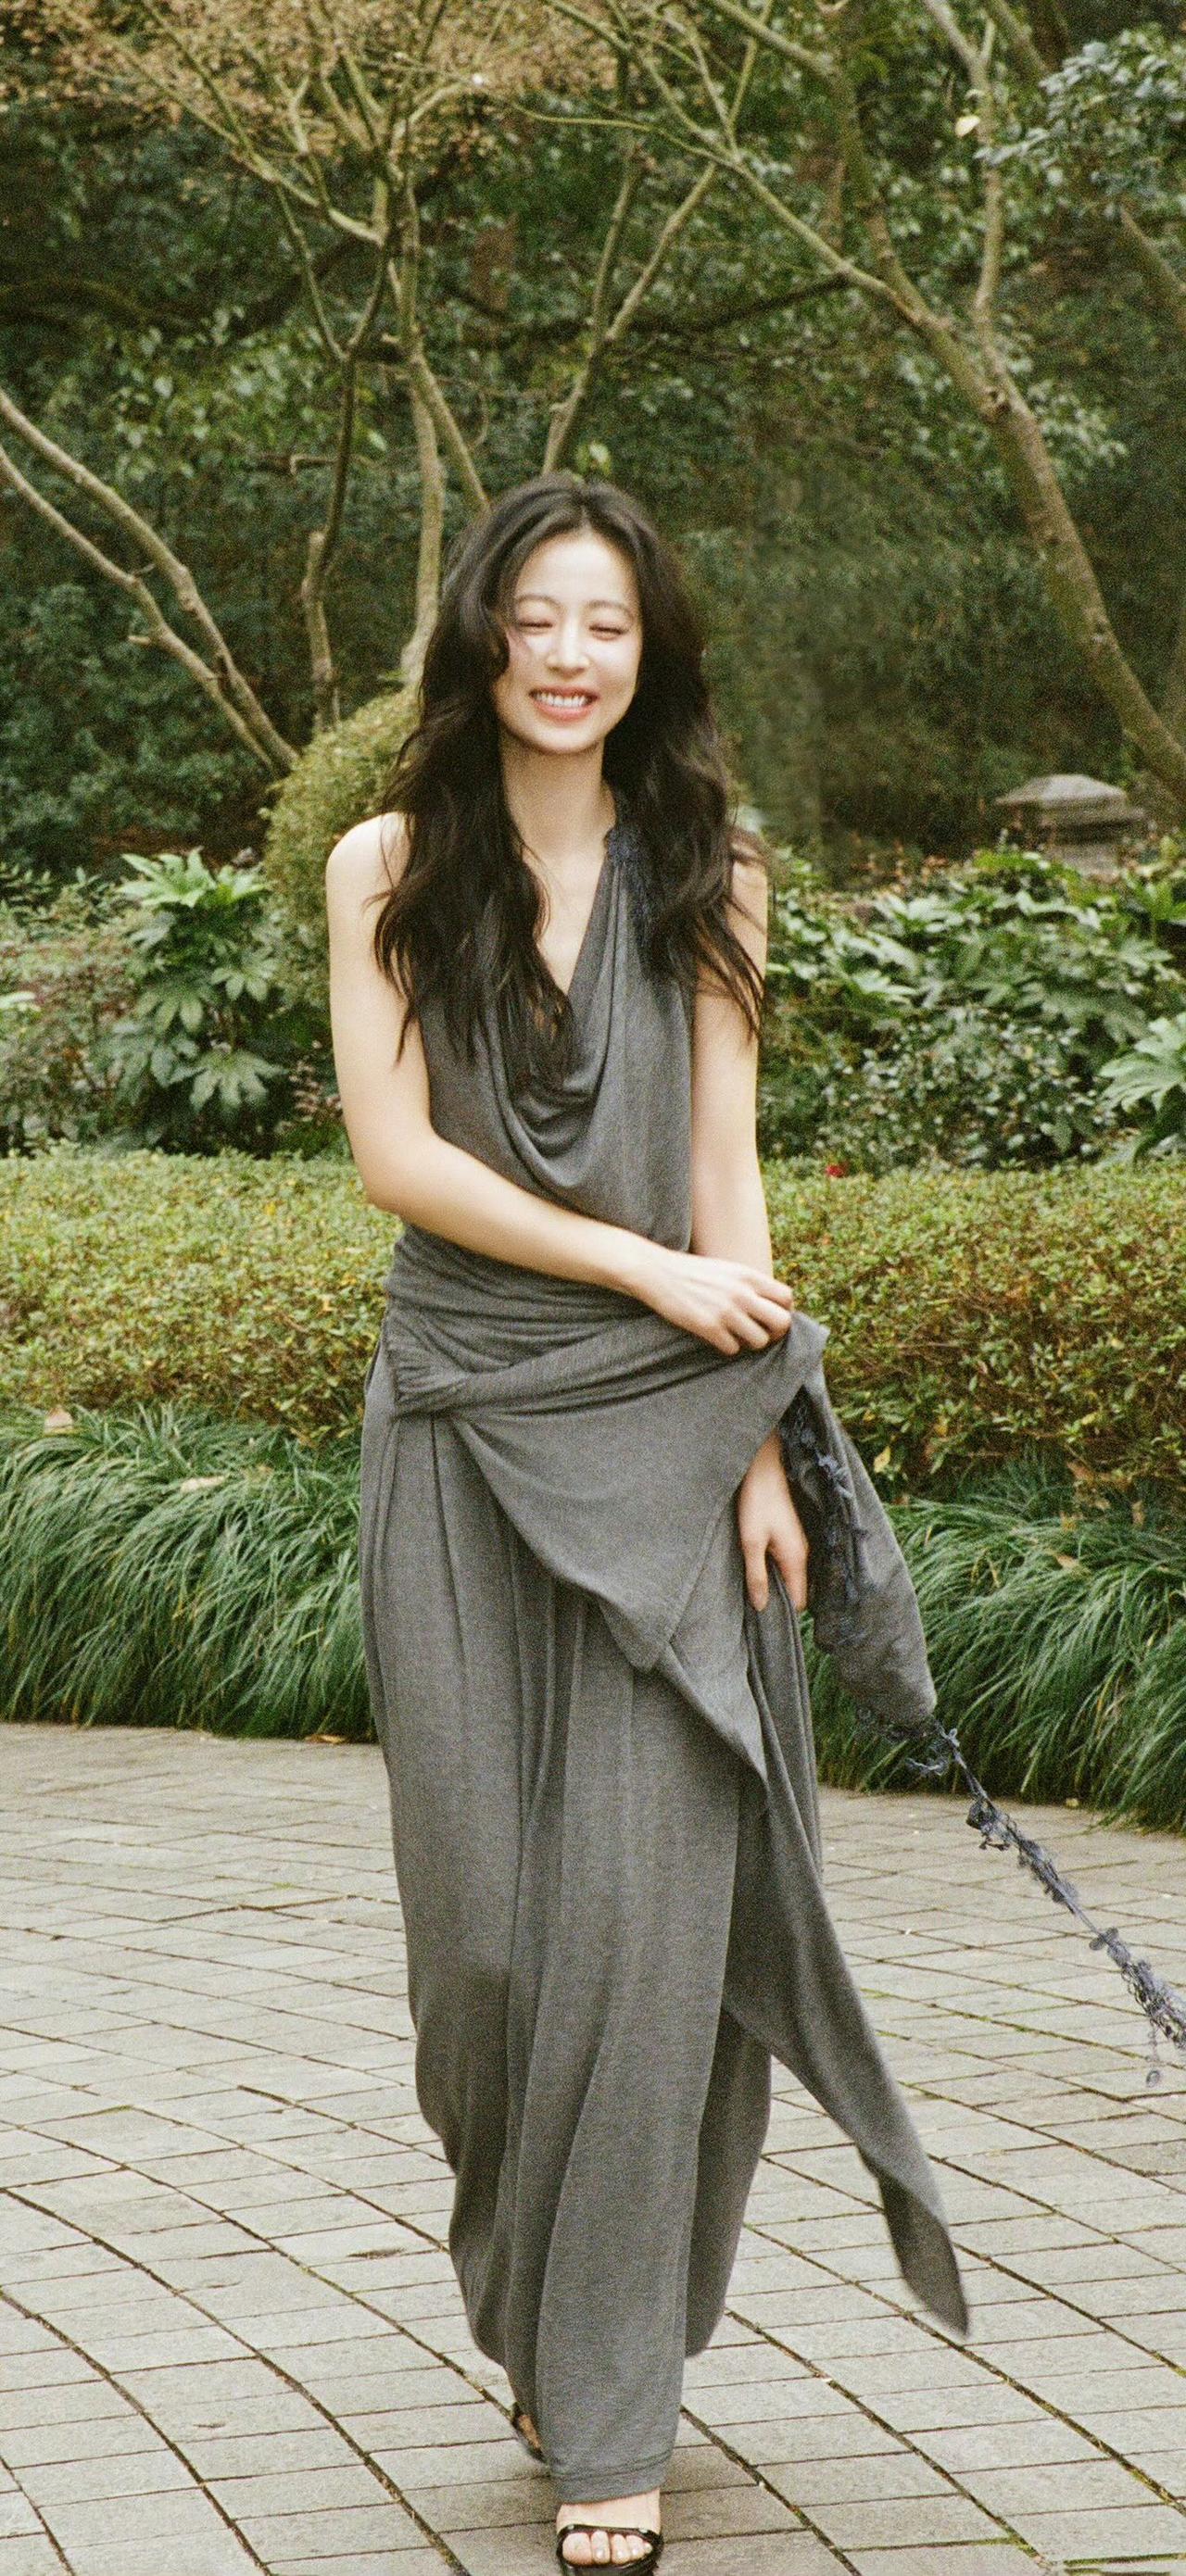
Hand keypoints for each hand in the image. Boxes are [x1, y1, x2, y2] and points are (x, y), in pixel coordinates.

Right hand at [631, 1244, 794, 1354]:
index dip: (782, 1311)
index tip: (768, 1316)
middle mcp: (742, 1293)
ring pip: (760, 1341)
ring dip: (750, 1343)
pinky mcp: (708, 1327)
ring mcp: (726, 1311)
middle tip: (761, 1333)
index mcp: (749, 1276)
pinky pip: (733, 1349)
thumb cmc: (693, 1272)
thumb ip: (750, 1284)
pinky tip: (717, 1338)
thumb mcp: (728, 1269)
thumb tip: (771, 1304)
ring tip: (737, 1336)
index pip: (786, 1298)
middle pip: (782, 1322)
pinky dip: (727, 1347)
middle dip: (775, 1332)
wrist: (658, 1272)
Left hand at [737, 1430, 808, 1611]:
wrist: (764, 1469)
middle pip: (797, 1590)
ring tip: (753, 1585)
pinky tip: (757, 1565)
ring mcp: (798, 1544)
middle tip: (754, 1602)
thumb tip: (761, 1606)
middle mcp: (803, 1554)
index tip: (763, 1616)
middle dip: (778, 1598)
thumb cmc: (757, 1502)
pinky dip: (773, 1569)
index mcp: (796, 1559)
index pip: (800, 1601)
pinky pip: (786, 1563)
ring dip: (775, 1583)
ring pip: (791, 1576)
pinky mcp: (790, 1536)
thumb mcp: (751, 1542)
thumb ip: (756, 1576)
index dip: (784, 1611)